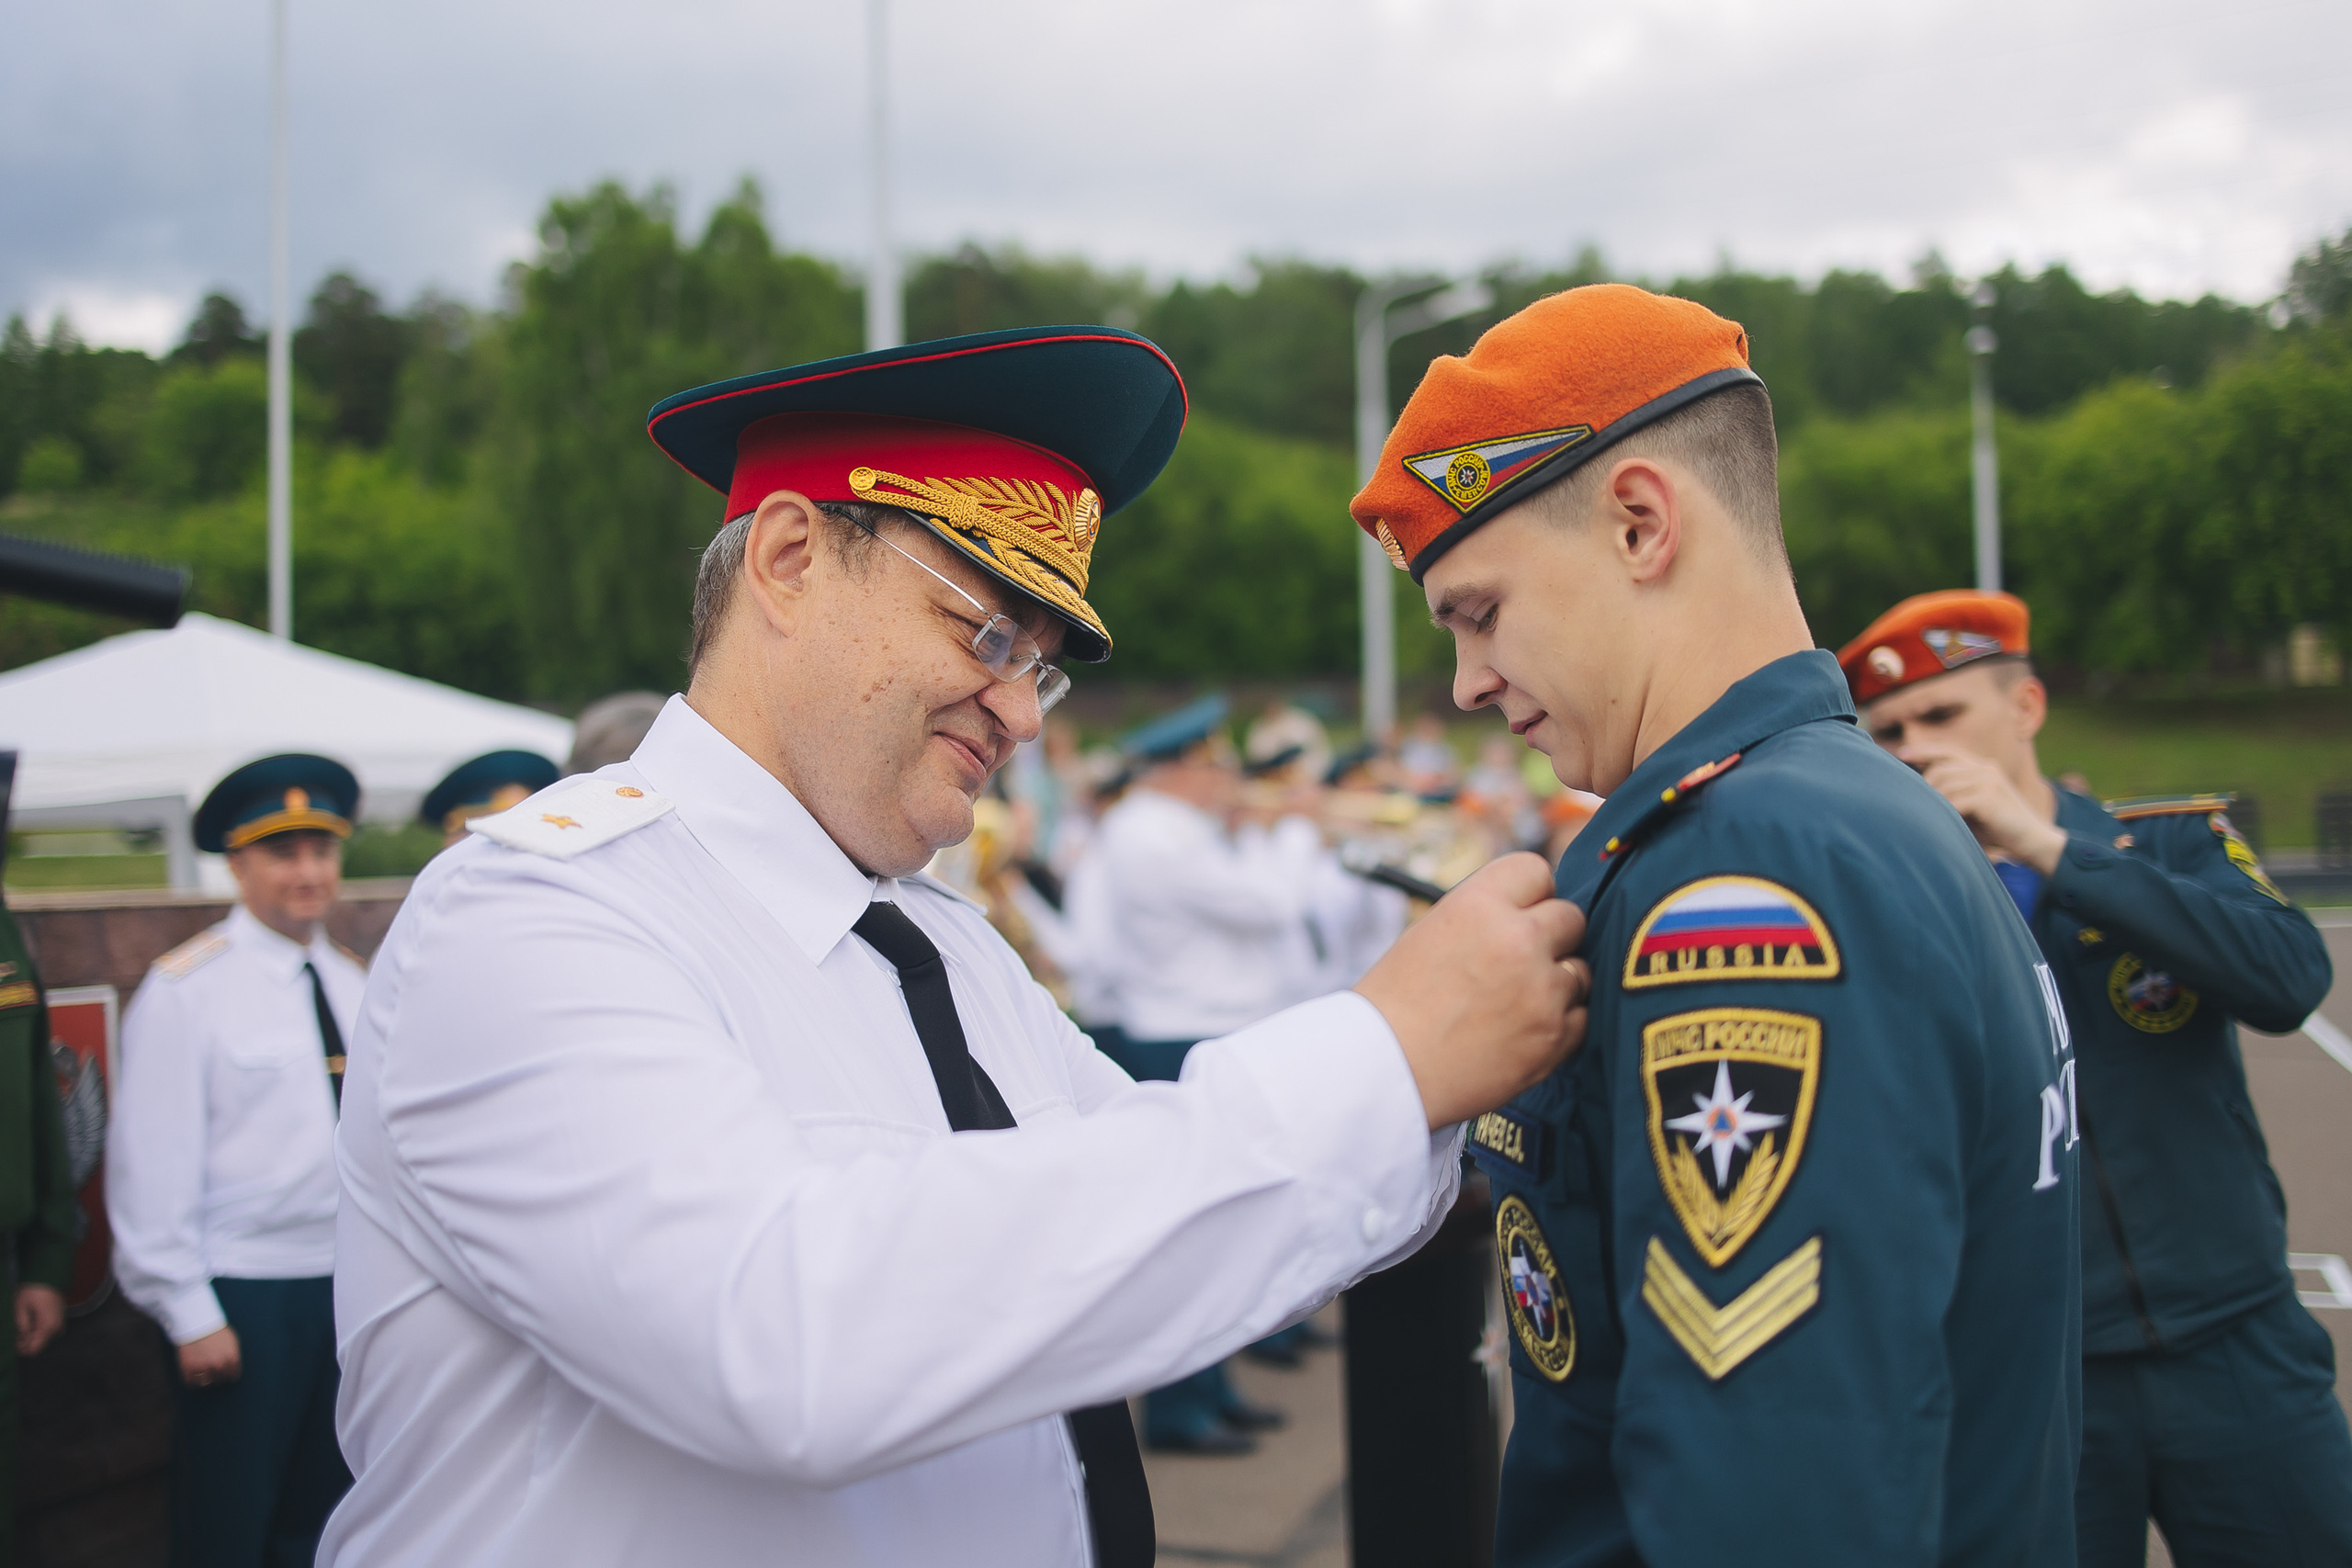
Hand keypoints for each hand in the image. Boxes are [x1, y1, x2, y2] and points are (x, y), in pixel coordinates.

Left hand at [15, 1284, 63, 1356]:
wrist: (48, 1277)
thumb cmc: (32, 1292)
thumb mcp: (20, 1308)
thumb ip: (21, 1326)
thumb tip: (21, 1338)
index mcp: (47, 1327)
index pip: (33, 1349)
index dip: (21, 1349)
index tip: (13, 1340)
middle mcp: (56, 1329)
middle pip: (38, 1345)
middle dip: (26, 1342)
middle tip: (16, 1331)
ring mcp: (59, 1325)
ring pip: (42, 1339)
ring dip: (31, 1336)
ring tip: (22, 1325)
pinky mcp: (59, 1320)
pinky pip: (47, 1332)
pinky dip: (37, 1331)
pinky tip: (31, 1322)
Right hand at [178, 1326, 241, 1387]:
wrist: (196, 1322)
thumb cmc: (216, 1329)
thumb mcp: (232, 1340)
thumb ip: (234, 1355)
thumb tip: (234, 1367)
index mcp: (232, 1359)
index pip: (233, 1376)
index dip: (229, 1375)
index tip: (225, 1374)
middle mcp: (219, 1365)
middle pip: (219, 1380)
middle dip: (217, 1376)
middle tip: (212, 1371)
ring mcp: (203, 1368)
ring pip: (205, 1383)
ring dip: (204, 1379)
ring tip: (202, 1373)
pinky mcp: (188, 1369)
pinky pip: (191, 1382)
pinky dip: (191, 1379)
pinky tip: (192, 1373)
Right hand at [1355, 852, 1589, 1128]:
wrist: (1384, 1071)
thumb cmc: (1396, 1005)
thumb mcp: (1431, 932)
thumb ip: (1486, 916)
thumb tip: (1532, 911)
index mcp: (1479, 904)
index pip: (1536, 870)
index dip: (1531, 894)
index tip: (1522, 914)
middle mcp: (1518, 939)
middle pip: (1571, 917)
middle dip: (1552, 937)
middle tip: (1522, 962)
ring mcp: (1542, 989)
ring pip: (1580, 971)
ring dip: (1557, 985)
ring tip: (1513, 1005)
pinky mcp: (1555, 1036)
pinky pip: (1581, 1017)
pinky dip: (1558, 1026)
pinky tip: (1521, 1032)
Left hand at [1912, 747, 2066, 873]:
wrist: (2033, 841)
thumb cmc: (1999, 828)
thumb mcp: (1974, 806)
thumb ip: (1954, 794)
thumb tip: (1918, 791)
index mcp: (1983, 767)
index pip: (1948, 750)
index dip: (1924, 750)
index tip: (1901, 754)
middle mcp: (1986, 769)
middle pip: (1940, 769)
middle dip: (1926, 788)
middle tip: (1918, 806)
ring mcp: (1988, 781)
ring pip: (1945, 786)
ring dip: (1935, 804)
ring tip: (1933, 819)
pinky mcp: (1989, 797)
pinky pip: (1954, 801)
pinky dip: (1945, 813)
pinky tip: (1945, 824)